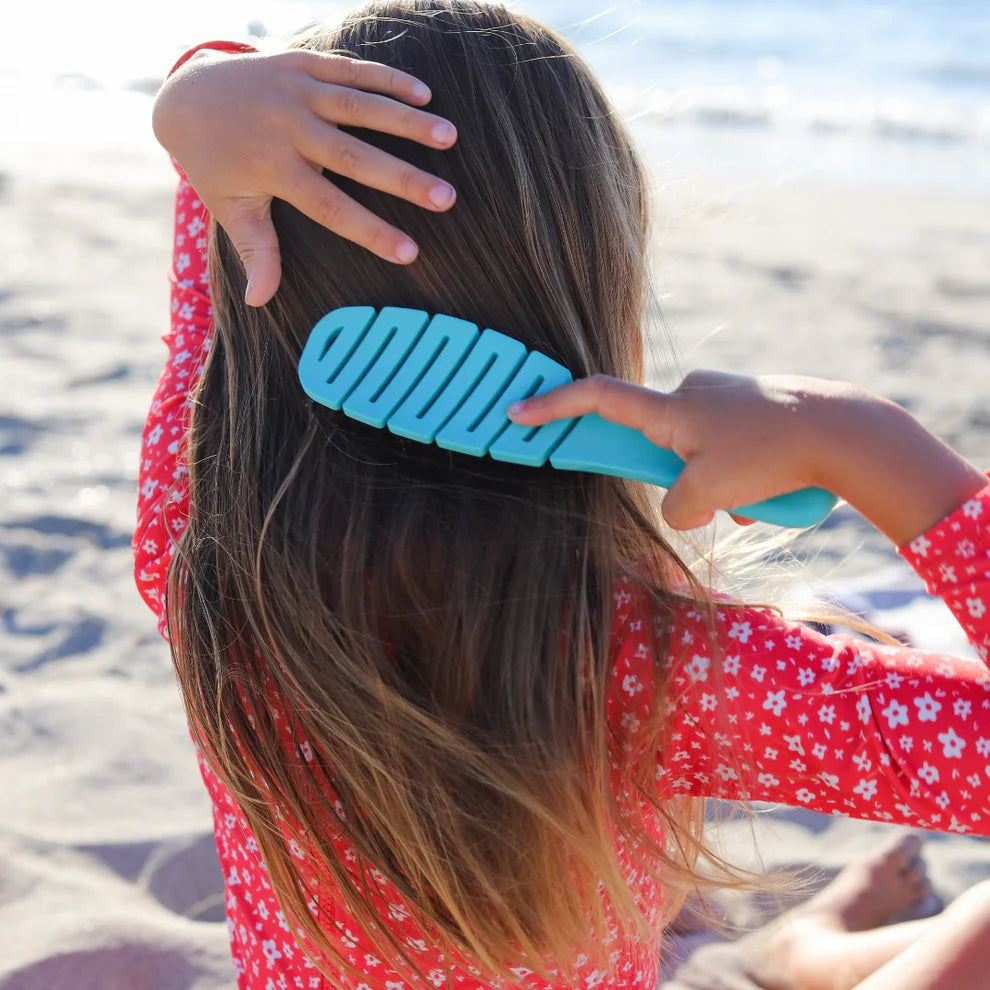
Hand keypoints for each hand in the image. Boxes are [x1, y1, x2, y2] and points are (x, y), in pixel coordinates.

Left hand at [153, 49, 458, 305]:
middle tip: (447, 198)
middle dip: (403, 177)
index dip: (370, 231)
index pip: (330, 208)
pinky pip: (351, 70)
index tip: (410, 253)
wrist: (189, 93)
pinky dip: (388, 79)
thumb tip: (259, 304)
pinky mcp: (304, 64)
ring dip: (406, 121)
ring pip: (359, 107)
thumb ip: (256, 253)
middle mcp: (288, 128)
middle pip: (353, 157)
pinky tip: (426, 94)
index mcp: (274, 170)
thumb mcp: (231, 208)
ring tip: (450, 138)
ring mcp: (297, 92)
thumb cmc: (217, 162)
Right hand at [509, 371, 984, 542]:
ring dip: (725, 488)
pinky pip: (735, 454)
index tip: (518, 411)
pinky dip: (748, 479)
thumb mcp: (708, 495)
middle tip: (728, 496)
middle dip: (687, 482)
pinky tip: (779, 485)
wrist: (845, 429)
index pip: (597, 399)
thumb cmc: (769, 455)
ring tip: (764, 494)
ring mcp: (726, 397)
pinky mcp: (756, 406)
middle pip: (661, 448)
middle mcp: (692, 393)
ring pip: (704, 458)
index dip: (553, 407)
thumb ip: (678, 507)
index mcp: (670, 408)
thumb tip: (687, 506)